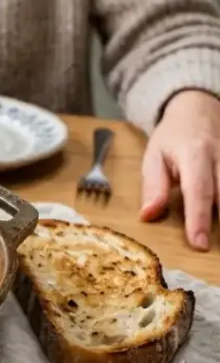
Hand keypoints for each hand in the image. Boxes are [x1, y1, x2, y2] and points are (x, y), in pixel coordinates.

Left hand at [140, 89, 219, 251]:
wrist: (198, 112)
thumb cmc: (172, 138)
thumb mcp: (153, 156)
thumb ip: (153, 186)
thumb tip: (149, 215)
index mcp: (194, 154)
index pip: (198, 190)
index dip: (198, 219)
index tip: (199, 244)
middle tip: (211, 250)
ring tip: (217, 240)